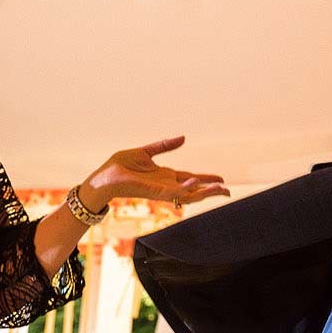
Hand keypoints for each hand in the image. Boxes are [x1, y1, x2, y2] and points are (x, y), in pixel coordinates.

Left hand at [84, 135, 230, 208]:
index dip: (206, 180)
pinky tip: (197, 185)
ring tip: (221, 190)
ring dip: (204, 192)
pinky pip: (173, 192)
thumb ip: (164, 145)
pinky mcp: (153, 192)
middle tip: (228, 191)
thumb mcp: (145, 152)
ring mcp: (161, 190)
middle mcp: (165, 185)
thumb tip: (184, 138)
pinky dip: (186, 189)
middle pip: (194, 190)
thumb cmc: (119, 166)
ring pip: (188, 195)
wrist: (103, 177)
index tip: (222, 180)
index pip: (191, 179)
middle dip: (211, 191)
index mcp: (165, 176)